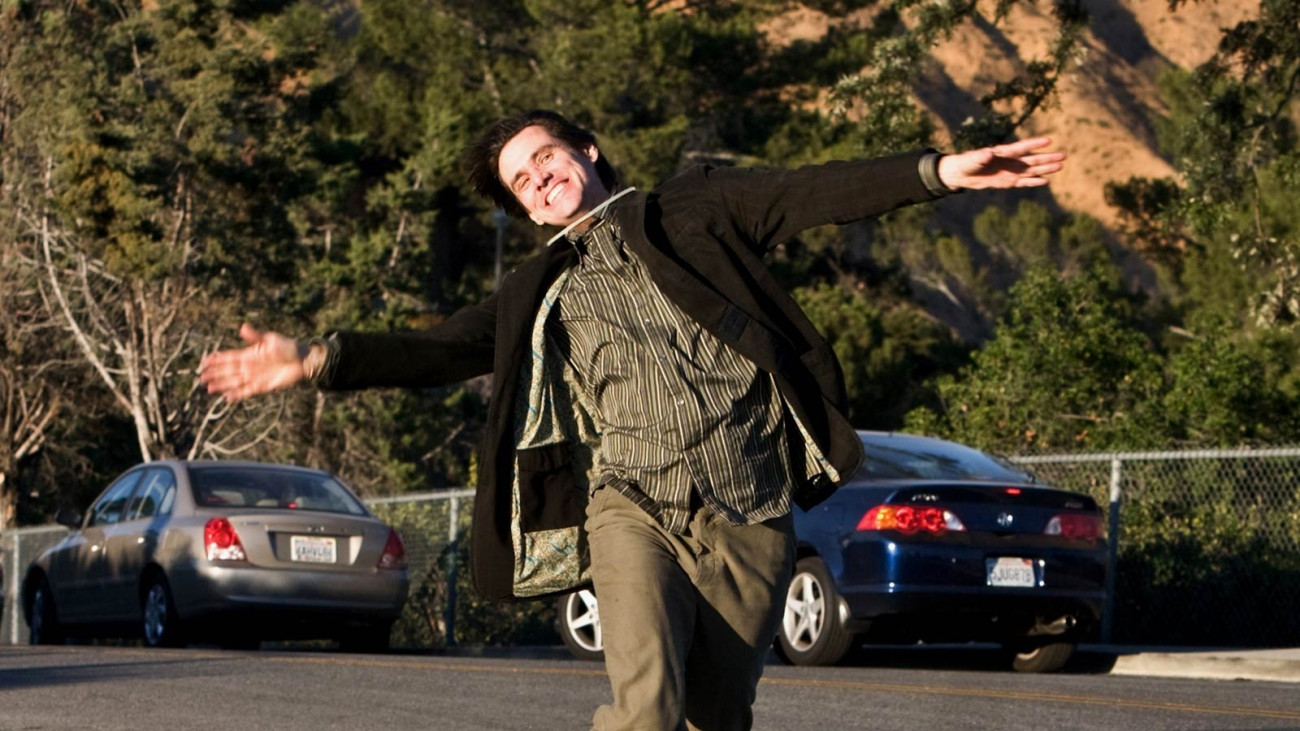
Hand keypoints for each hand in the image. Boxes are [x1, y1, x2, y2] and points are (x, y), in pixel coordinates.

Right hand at [199, 323, 307, 401]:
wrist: (304, 361)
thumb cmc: (288, 347)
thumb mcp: (270, 340)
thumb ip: (255, 336)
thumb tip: (242, 327)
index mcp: (249, 354)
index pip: (228, 358)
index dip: (216, 360)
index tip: (204, 361)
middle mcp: (249, 367)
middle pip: (227, 371)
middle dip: (214, 374)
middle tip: (201, 378)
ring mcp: (255, 377)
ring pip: (234, 383)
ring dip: (222, 385)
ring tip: (208, 389)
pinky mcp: (262, 387)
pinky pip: (246, 392)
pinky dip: (237, 395)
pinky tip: (227, 398)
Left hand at [937, 138, 1064, 190]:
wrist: (963, 173)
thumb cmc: (967, 162)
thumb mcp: (972, 160)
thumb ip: (981, 157)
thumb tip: (988, 154)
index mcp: (1004, 152)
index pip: (1022, 147)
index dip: (1034, 144)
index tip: (1048, 140)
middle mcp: (1011, 161)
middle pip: (1033, 159)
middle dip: (1048, 158)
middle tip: (1063, 156)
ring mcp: (1012, 171)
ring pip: (1032, 170)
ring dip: (1045, 169)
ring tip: (1061, 166)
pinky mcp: (1009, 182)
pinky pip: (1024, 182)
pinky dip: (1034, 182)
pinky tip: (1046, 180)